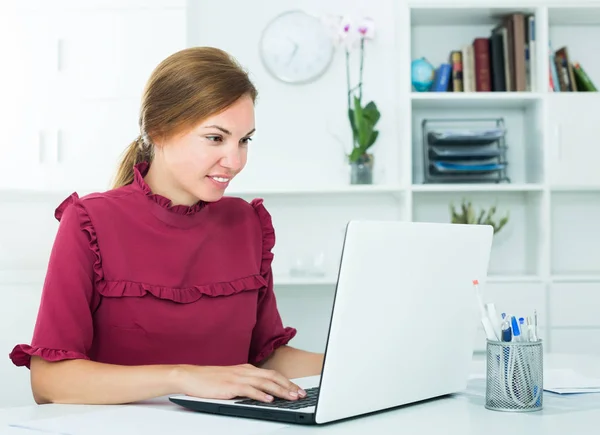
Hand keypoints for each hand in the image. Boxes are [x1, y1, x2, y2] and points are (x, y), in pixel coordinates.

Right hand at [175, 364, 306, 402]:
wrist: (191, 376)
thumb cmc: (210, 380)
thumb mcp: (232, 379)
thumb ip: (247, 383)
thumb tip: (262, 392)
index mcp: (247, 369)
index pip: (272, 374)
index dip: (287, 381)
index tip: (298, 389)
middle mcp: (245, 371)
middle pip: (273, 377)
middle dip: (289, 386)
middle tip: (301, 394)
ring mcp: (238, 377)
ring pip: (265, 383)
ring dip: (280, 390)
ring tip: (291, 397)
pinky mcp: (230, 386)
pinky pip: (249, 390)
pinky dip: (261, 395)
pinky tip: (269, 400)